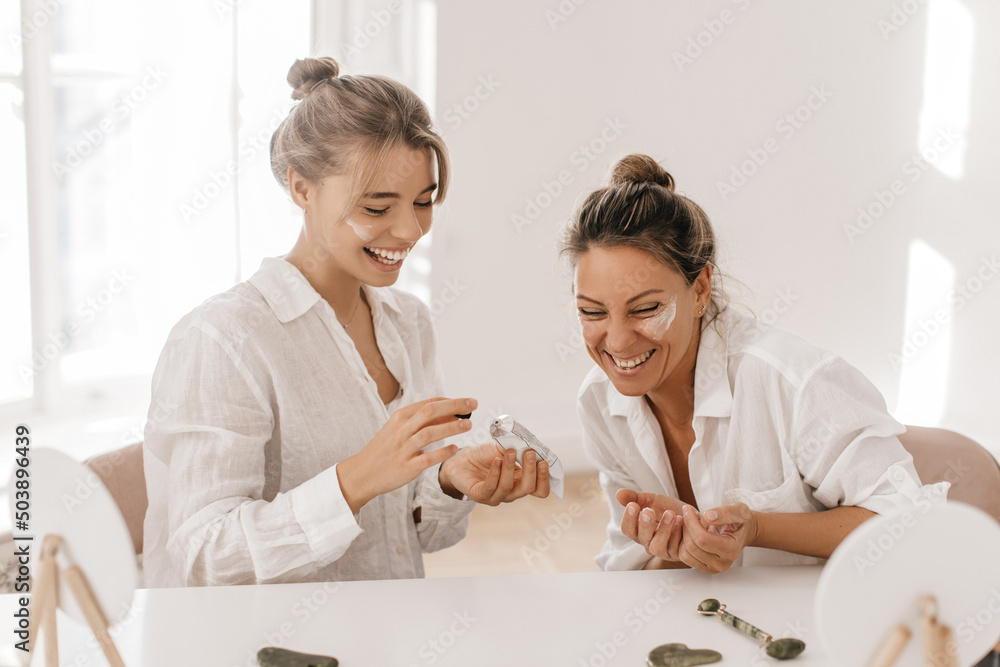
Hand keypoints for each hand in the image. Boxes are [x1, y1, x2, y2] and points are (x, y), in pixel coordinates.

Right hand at [337, 397, 475, 512]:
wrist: (363, 473)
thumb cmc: (385, 449)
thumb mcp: (399, 429)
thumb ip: (423, 422)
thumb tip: (451, 414)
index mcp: (400, 418)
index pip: (429, 403)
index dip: (450, 401)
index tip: (467, 401)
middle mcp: (402, 430)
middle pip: (430, 412)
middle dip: (454, 406)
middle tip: (473, 404)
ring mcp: (403, 449)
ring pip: (429, 433)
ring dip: (451, 427)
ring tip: (468, 425)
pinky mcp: (406, 467)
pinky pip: (427, 458)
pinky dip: (442, 452)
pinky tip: (455, 449)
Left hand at [439, 443, 549, 504]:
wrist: (462, 459)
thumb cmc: (486, 455)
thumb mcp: (506, 448)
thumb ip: (519, 448)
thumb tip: (533, 445)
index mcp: (521, 483)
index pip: (540, 489)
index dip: (544, 478)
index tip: (544, 461)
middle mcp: (511, 492)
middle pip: (528, 488)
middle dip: (531, 470)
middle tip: (529, 453)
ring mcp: (496, 496)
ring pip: (509, 487)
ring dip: (510, 468)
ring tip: (509, 452)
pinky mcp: (480, 495)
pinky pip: (490, 487)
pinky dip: (495, 473)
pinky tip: (496, 460)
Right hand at [617, 489, 687, 564]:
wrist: (692, 516)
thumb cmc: (669, 509)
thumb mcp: (652, 500)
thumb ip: (636, 497)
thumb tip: (618, 494)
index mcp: (639, 530)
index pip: (628, 529)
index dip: (628, 519)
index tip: (633, 505)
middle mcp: (649, 542)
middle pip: (641, 538)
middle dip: (644, 524)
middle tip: (648, 511)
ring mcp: (663, 550)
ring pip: (657, 546)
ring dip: (663, 530)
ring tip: (670, 514)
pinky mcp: (678, 553)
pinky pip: (675, 548)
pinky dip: (677, 533)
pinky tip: (681, 519)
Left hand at [675, 503, 758, 573]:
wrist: (742, 532)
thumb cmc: (741, 521)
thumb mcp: (739, 511)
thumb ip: (725, 513)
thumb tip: (708, 516)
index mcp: (732, 549)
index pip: (703, 538)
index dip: (691, 522)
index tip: (688, 508)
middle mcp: (722, 563)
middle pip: (692, 546)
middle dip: (686, 527)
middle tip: (689, 513)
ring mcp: (712, 568)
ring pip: (685, 553)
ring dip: (682, 535)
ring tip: (690, 522)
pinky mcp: (704, 568)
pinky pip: (684, 557)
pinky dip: (681, 543)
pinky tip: (689, 531)